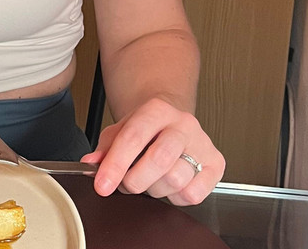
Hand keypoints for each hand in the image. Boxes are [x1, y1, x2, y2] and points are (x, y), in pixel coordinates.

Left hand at [80, 97, 224, 204]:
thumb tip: (90, 164)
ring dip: (154, 189)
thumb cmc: (144, 129)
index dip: (115, 164)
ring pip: (176, 179)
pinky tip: (168, 184)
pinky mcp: (216, 164)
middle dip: (135, 180)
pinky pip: (193, 194)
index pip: (134, 137)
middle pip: (159, 159)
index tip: (102, 184)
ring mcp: (203, 143)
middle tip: (125, 184)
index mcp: (156, 110)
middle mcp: (183, 124)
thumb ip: (104, 147)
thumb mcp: (119, 131)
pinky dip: (175, 197)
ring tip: (147, 180)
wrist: (170, 122)